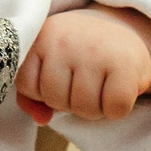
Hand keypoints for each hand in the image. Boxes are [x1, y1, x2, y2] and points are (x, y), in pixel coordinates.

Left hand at [16, 7, 150, 122]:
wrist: (122, 32)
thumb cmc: (79, 55)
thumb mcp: (48, 65)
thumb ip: (31, 94)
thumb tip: (41, 119)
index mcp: (41, 37)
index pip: (26, 85)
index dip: (42, 91)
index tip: (58, 76)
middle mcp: (65, 40)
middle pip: (56, 100)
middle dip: (70, 102)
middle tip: (84, 82)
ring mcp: (94, 51)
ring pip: (85, 108)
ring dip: (94, 108)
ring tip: (100, 85)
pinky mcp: (124, 64)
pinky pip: (114, 109)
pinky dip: (117, 109)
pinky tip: (117, 89)